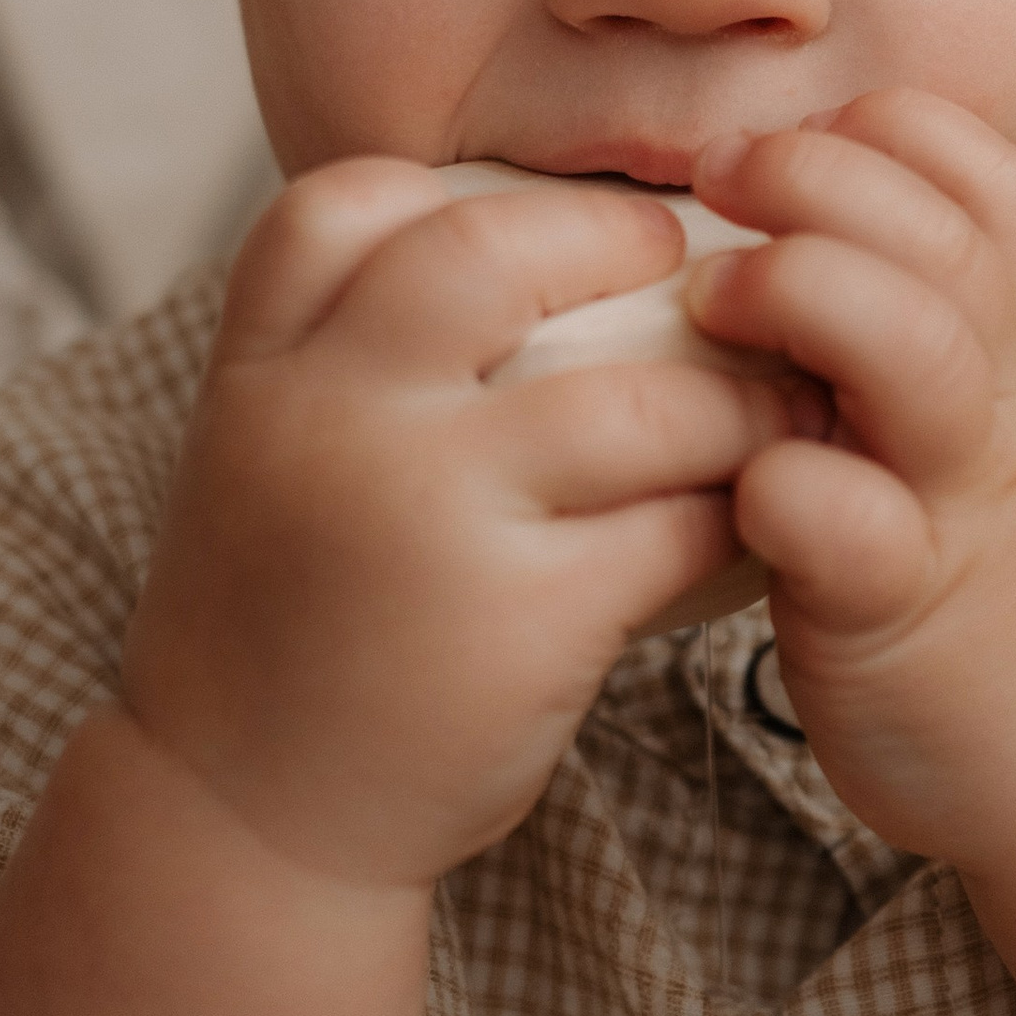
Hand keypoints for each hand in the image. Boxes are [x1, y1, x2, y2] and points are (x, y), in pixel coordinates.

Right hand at [121, 163, 811, 890]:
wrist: (242, 818)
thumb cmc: (285, 623)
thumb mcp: (262, 455)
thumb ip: (346, 354)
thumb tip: (530, 245)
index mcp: (257, 369)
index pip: (346, 204)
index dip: (461, 198)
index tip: (551, 235)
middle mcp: (330, 418)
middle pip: (499, 251)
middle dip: (621, 243)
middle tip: (698, 282)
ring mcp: (428, 512)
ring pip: (639, 399)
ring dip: (736, 403)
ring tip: (774, 412)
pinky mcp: (524, 619)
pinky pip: (682, 525)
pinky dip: (739, 512)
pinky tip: (755, 517)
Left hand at [691, 96, 1015, 868]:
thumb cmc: (974, 556)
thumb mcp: (969, 407)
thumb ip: (901, 309)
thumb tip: (760, 198)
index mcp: (1004, 343)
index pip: (983, 179)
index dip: (883, 131)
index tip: (775, 146)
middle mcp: (994, 403)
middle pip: (947, 236)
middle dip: (818, 177)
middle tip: (714, 184)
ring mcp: (953, 503)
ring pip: (917, 349)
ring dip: (803, 291)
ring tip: (711, 301)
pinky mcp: (900, 611)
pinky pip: (852, 522)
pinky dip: (785, 482)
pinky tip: (736, 478)